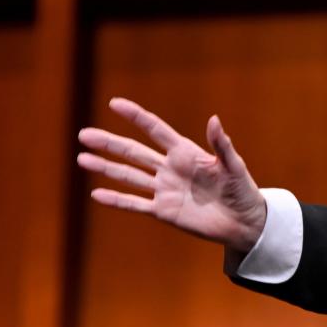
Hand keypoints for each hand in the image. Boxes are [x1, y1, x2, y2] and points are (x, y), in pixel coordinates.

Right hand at [77, 98, 266, 252]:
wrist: (245, 222)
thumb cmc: (243, 190)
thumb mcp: (233, 166)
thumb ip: (221, 144)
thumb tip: (214, 119)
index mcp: (186, 153)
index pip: (156, 130)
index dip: (136, 116)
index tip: (115, 103)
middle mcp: (170, 169)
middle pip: (134, 152)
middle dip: (110, 143)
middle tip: (84, 134)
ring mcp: (165, 189)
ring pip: (129, 176)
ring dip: (106, 167)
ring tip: (82, 159)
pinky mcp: (164, 211)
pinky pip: (136, 204)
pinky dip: (117, 199)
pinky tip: (96, 194)